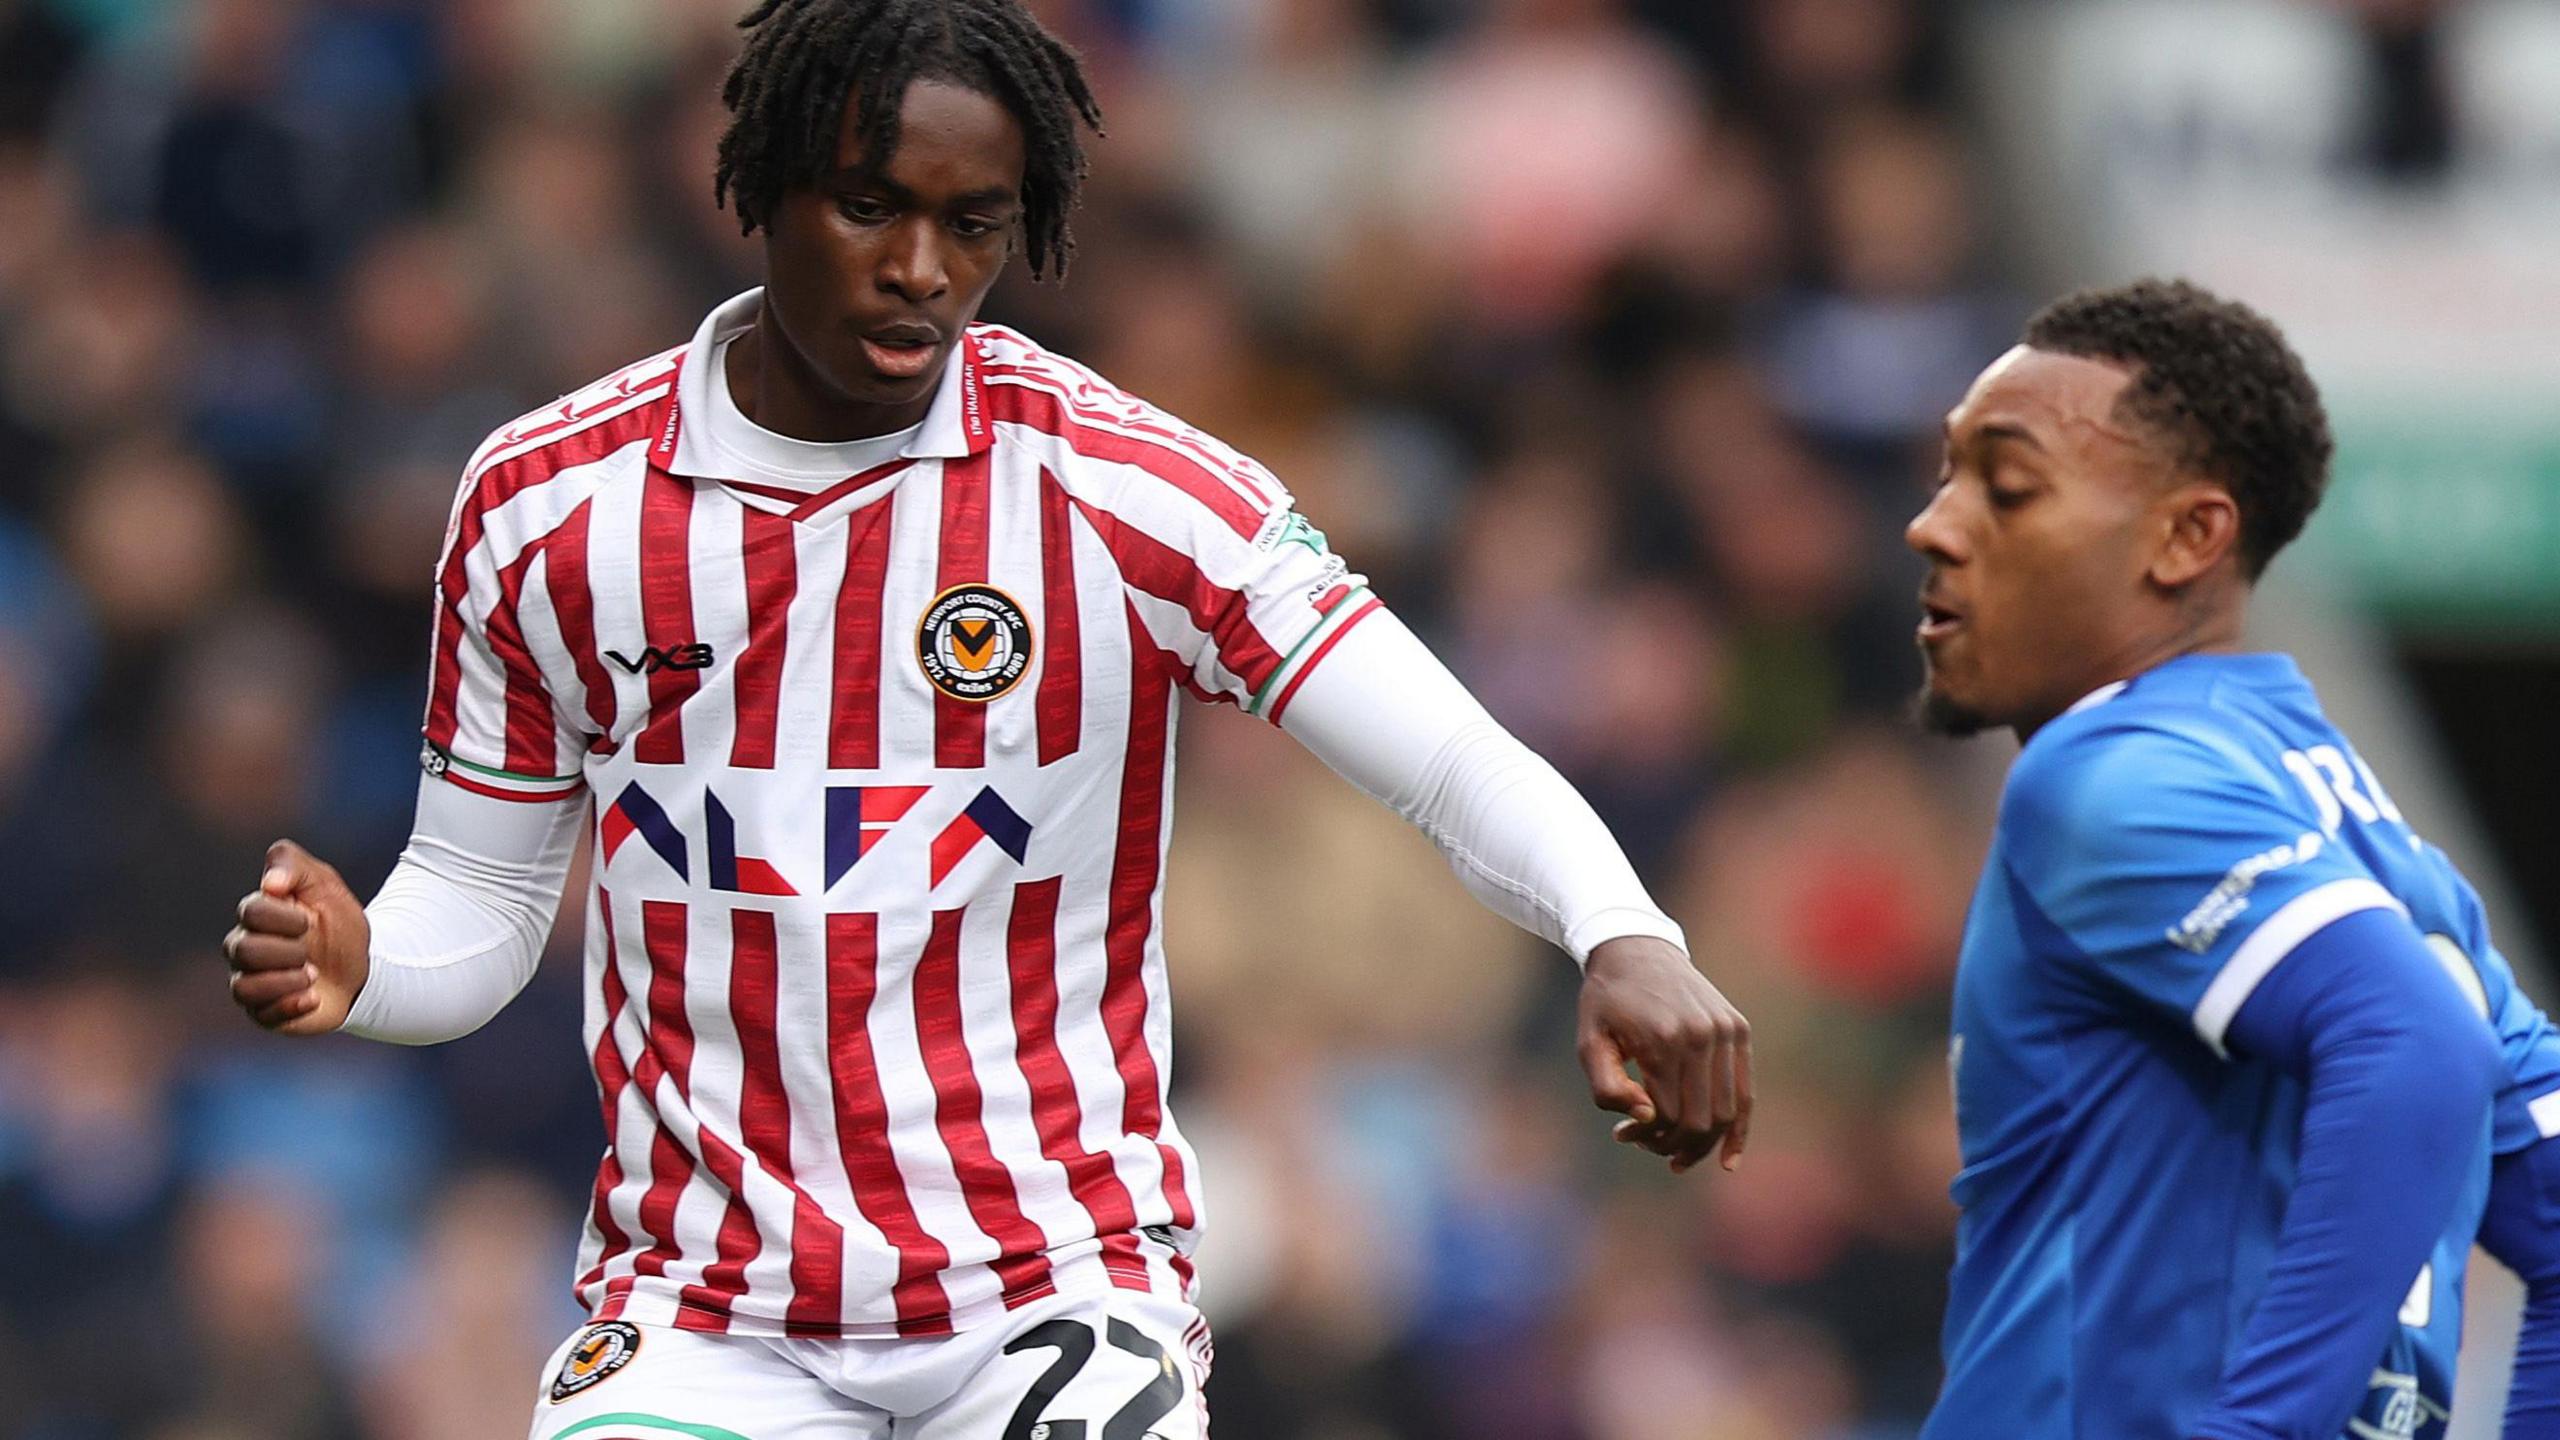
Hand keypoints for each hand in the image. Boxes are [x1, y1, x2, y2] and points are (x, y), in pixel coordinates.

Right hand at [223, 839, 370, 1035]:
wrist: (363, 967)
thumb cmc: (338, 923)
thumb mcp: (324, 884)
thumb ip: (294, 866)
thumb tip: (270, 882)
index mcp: (258, 915)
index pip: (250, 911)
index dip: (282, 916)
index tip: (310, 919)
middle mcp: (246, 949)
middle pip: (241, 950)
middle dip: (285, 950)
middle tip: (309, 951)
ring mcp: (254, 983)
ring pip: (243, 988)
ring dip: (285, 981)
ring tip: (314, 975)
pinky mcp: (267, 1013)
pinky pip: (262, 1016)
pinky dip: (291, 1006)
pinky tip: (314, 997)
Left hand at [1576, 935, 1751, 1173]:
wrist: (1637, 948)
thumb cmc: (1607, 1001)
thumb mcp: (1589, 1042)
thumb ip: (1607, 1087)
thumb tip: (1645, 1119)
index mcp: (1661, 1039)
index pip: (1665, 1115)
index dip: (1645, 1136)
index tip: (1622, 1134)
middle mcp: (1701, 1035)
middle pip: (1699, 1120)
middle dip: (1672, 1145)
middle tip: (1647, 1146)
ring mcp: (1725, 1032)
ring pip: (1725, 1112)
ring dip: (1701, 1145)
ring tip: (1675, 1154)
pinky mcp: (1738, 1030)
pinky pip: (1745, 1093)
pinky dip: (1738, 1130)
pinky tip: (1727, 1161)